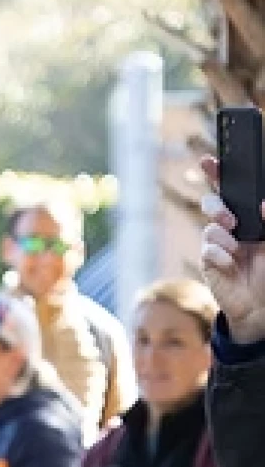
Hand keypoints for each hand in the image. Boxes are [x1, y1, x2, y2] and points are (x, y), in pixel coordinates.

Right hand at [199, 152, 264, 343]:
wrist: (261, 305)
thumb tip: (263, 204)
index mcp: (247, 216)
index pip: (231, 190)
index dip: (217, 173)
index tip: (209, 160)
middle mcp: (230, 227)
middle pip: (211, 202)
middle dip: (216, 205)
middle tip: (230, 219)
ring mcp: (217, 245)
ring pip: (209, 227)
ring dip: (223, 237)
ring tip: (236, 249)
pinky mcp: (209, 263)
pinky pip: (207, 250)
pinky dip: (219, 256)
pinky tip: (230, 265)